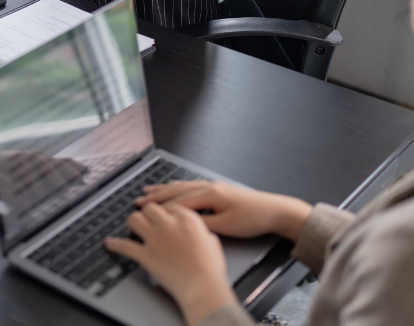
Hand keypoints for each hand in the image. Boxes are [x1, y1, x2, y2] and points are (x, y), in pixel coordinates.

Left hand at [104, 203, 237, 325]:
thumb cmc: (210, 267)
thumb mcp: (211, 240)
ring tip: (133, 226)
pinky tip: (109, 243)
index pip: (170, 206)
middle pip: (150, 208)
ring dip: (133, 222)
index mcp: (186, 219)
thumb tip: (193, 230)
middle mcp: (168, 224)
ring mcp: (154, 239)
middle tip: (148, 220)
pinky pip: (124, 246)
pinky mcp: (145, 255)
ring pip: (135, 219)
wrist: (202, 286)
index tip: (164, 216)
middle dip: (148, 213)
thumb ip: (199, 229)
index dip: (166, 212)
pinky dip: (115, 244)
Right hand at [136, 181, 313, 242]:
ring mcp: (214, 186)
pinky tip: (174, 189)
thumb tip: (184, 224)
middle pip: (176, 190)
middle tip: (138, 199)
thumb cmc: (253, 218)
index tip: (142, 209)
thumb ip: (203, 224)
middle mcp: (209, 186)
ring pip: (183, 186)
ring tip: (149, 190)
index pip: (178, 201)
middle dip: (156, 195)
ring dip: (165, 189)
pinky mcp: (218, 190)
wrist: (274, 210)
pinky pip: (191, 186)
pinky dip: (178, 188)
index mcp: (210, 194)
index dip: (159, 207)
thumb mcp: (226, 226)